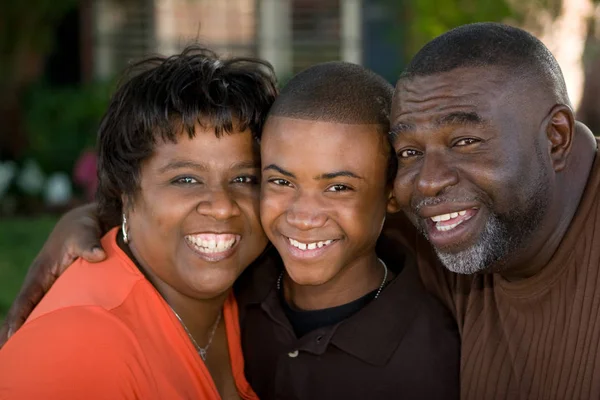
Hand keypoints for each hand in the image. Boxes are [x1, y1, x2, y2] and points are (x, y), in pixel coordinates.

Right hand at [0, 203, 106, 347]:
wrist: (94, 221)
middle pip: (29, 313)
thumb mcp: (84, 231)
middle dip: (20, 335)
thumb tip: (98, 256)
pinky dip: (55, 325)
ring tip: (35, 357)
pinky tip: (61, 342)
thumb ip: (89, 244)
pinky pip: (58, 309)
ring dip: (38, 333)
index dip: (17, 320)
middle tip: (16, 357)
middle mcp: (44, 282)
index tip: (10, 339)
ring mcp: (55, 287)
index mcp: (41, 272)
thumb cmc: (85, 226)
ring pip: (43, 314)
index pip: (26, 300)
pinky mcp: (68, 288)